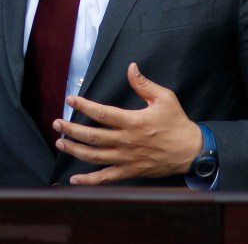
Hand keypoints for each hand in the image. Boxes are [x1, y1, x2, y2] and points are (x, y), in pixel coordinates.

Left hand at [53, 62, 201, 184]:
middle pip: (92, 136)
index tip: (70, 100)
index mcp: (133, 122)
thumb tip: (131, 68)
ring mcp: (126, 159)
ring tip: (60, 142)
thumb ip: (144, 84)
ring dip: (74, 149)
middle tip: (57, 123)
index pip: (102, 113)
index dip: (84, 106)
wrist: (190, 151)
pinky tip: (74, 178)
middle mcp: (126, 141)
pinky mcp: (129, 171)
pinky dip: (88, 180)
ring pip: (94, 156)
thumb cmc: (177, 123)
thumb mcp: (165, 98)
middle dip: (71, 129)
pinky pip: (105, 178)